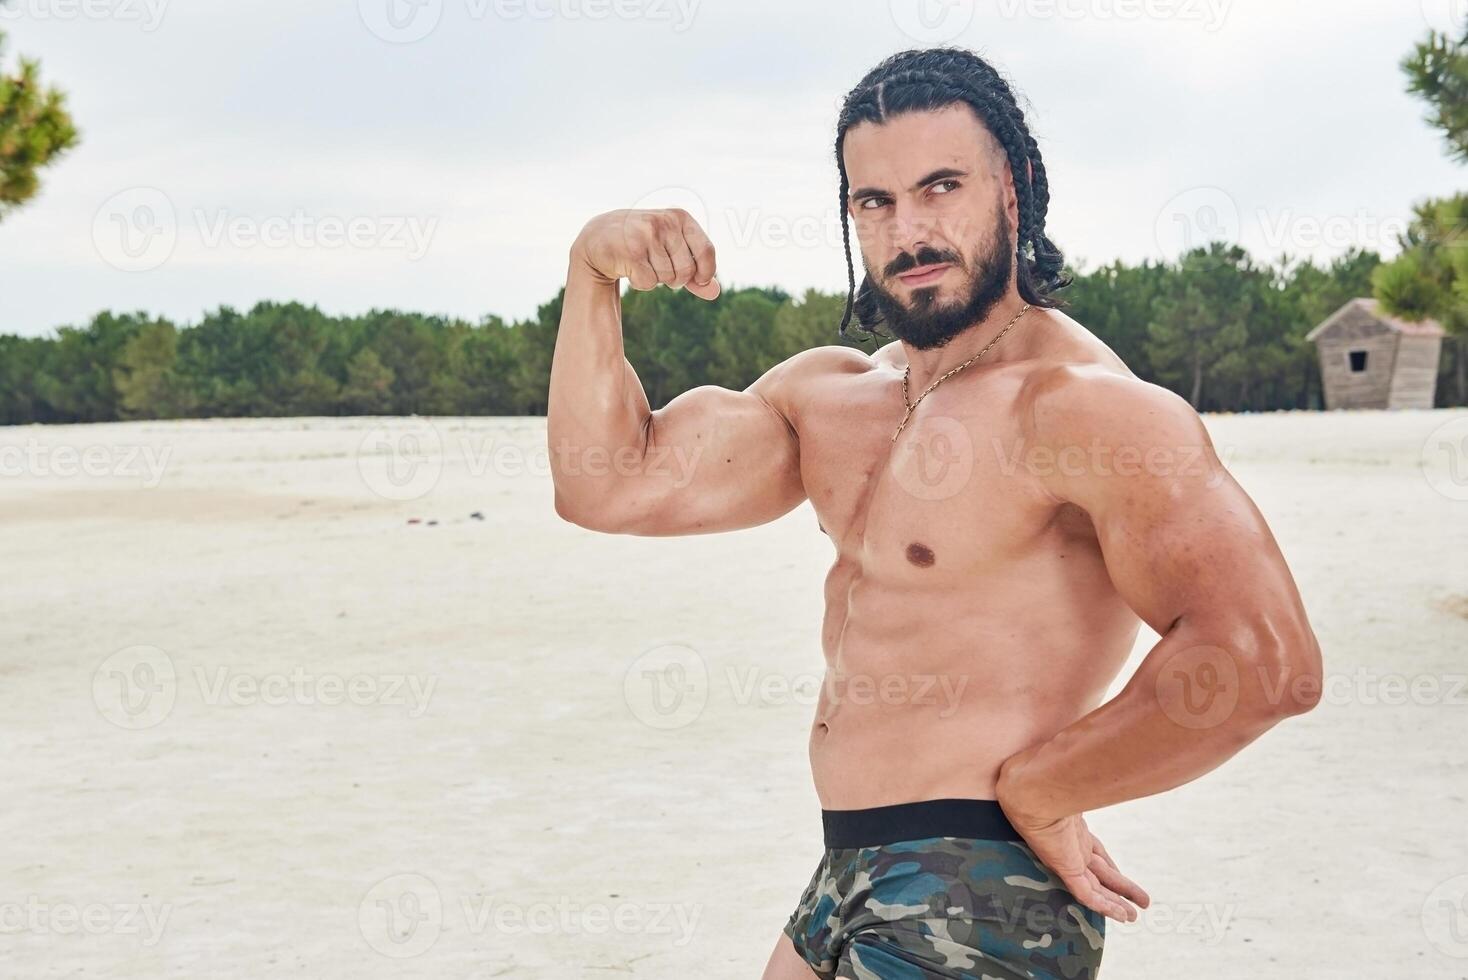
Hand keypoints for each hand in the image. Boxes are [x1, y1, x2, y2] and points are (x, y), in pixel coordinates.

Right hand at [571, 208, 720, 299]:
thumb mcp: (671, 249)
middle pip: (687, 270)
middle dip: (675, 278)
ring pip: (667, 278)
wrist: (598, 238)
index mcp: (680, 217)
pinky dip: (640, 283)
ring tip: (642, 263)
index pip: (706, 251)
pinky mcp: (630, 252)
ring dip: (655, 280)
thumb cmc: (642, 244)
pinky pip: (648, 283)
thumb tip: (715, 292)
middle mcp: (664, 222)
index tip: (699, 279)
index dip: (706, 272)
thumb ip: (695, 270)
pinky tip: (629, 268)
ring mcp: (646, 236)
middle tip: (659, 268)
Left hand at [996, 758, 1149, 922]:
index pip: (1096, 852)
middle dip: (1120, 888)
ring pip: (1097, 887)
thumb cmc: (1048, 776)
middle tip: (1139, 904)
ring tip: (1132, 917)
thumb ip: (1094, 769)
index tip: (1122, 876)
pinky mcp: (1064, 866)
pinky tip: (1119, 915)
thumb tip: (1112, 745)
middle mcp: (1072, 845)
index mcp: (1074, 828)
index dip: (1111, 865)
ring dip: (1116, 902)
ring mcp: (1068, 857)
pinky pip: (1087, 893)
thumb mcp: (1079, 777)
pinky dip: (1104, 905)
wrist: (1029, 786)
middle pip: (1102, 872)